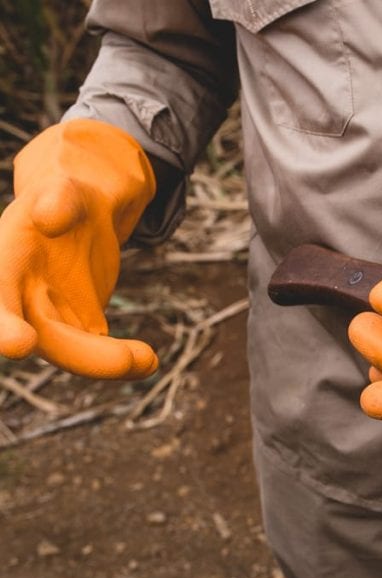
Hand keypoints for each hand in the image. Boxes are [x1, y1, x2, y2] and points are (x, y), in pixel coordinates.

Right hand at [0, 120, 157, 378]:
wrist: (79, 211)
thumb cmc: (65, 196)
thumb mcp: (63, 190)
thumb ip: (56, 200)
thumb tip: (49, 217)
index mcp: (6, 263)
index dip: (3, 323)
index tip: (19, 345)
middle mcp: (21, 298)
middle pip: (45, 336)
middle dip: (80, 355)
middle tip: (124, 362)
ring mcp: (49, 317)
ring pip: (75, 350)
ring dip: (110, 361)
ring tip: (149, 361)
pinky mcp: (77, 326)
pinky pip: (96, 352)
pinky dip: (122, 361)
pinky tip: (147, 364)